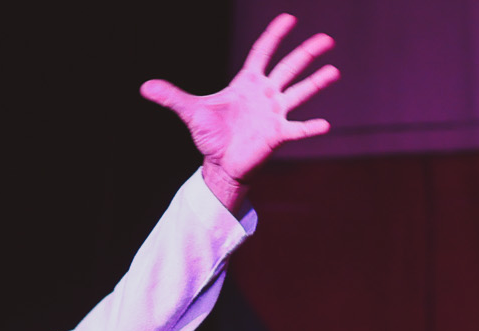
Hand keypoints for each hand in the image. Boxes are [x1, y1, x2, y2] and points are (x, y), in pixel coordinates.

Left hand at [141, 13, 337, 209]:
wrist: (219, 164)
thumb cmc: (210, 136)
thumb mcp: (190, 111)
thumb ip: (171, 96)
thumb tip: (145, 87)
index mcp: (247, 82)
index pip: (263, 52)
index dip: (274, 35)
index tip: (289, 18)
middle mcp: (265, 93)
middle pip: (290, 67)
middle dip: (307, 52)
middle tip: (327, 39)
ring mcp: (274, 113)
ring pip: (299, 93)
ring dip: (317, 83)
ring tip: (334, 71)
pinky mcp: (277, 135)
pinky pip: (297, 129)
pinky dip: (310, 128)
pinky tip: (324, 125)